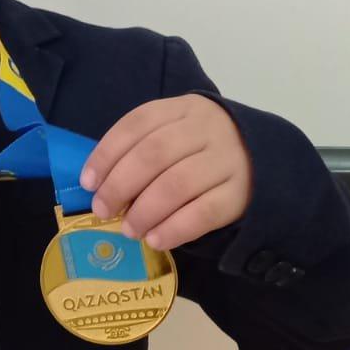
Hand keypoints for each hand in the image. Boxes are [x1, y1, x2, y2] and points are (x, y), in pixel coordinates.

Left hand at [79, 95, 252, 251]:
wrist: (261, 159)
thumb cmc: (200, 150)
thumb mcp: (174, 134)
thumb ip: (140, 151)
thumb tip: (99, 187)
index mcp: (182, 109)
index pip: (138, 123)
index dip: (107, 153)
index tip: (88, 182)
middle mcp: (206, 129)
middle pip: (155, 154)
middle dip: (121, 185)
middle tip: (103, 210)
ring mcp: (226, 160)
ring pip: (178, 184)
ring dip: (145, 211)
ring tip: (129, 229)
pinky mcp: (240, 194)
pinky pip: (204, 212)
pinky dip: (174, 229)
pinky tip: (156, 240)